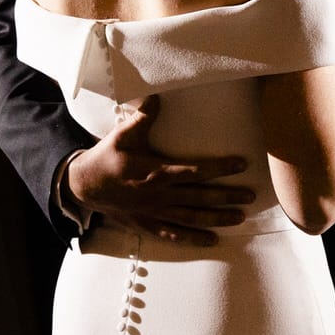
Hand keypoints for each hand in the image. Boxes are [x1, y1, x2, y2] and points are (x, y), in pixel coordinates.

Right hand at [64, 94, 255, 246]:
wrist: (84, 186)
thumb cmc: (107, 157)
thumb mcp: (124, 134)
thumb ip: (144, 116)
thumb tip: (158, 93)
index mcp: (156, 172)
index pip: (195, 170)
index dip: (220, 168)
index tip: (242, 164)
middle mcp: (159, 195)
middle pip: (200, 197)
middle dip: (227, 197)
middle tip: (251, 196)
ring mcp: (155, 212)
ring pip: (192, 218)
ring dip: (217, 218)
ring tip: (240, 218)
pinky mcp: (148, 224)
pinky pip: (174, 234)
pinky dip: (193, 239)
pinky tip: (212, 240)